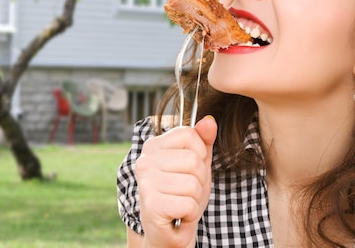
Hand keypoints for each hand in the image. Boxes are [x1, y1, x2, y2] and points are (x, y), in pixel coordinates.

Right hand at [134, 115, 217, 247]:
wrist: (169, 233)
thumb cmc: (182, 196)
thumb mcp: (198, 165)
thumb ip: (204, 141)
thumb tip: (210, 121)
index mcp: (153, 146)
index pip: (189, 134)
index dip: (200, 154)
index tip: (189, 170)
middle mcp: (145, 161)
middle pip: (194, 160)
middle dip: (199, 181)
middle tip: (185, 192)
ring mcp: (146, 182)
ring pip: (193, 183)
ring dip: (194, 199)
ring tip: (181, 204)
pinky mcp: (151, 205)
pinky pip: (188, 203)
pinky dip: (189, 213)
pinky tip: (177, 215)